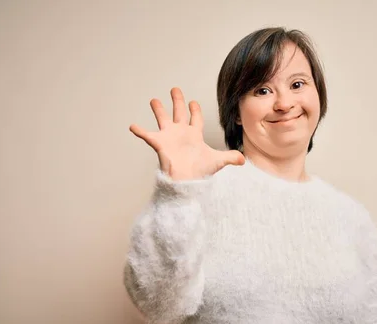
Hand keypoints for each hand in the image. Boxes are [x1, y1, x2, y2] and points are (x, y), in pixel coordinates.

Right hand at [130, 87, 244, 180]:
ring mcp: (169, 138)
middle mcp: (181, 133)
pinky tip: (132, 126)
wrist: (188, 182)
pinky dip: (140, 131)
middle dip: (177, 101)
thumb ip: (230, 157)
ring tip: (154, 100)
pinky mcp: (160, 144)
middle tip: (175, 89)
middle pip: (178, 113)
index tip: (193, 101)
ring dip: (158, 109)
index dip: (195, 110)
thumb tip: (244, 159)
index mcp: (194, 135)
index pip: (195, 119)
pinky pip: (148, 135)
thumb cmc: (200, 172)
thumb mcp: (218, 161)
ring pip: (163, 119)